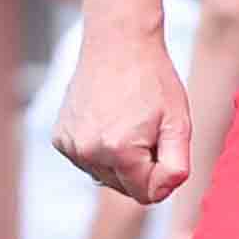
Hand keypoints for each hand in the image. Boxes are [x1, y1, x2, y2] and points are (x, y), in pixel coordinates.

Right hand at [57, 29, 192, 206]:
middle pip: (124, 188)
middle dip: (140, 168)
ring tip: (126, 122)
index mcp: (119, 152)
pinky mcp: (59, 138)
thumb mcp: (179, 123)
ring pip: (105, 176)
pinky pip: (87, 160)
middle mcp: (87, 152)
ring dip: (120, 160)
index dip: (162, 176)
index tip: (164, 146)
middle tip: (146, 130)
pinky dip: (100, 149)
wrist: (117, 43)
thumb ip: (177, 166)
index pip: (147, 195)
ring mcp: (69, 145)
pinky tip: (107, 120)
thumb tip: (163, 192)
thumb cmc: (153, 81)